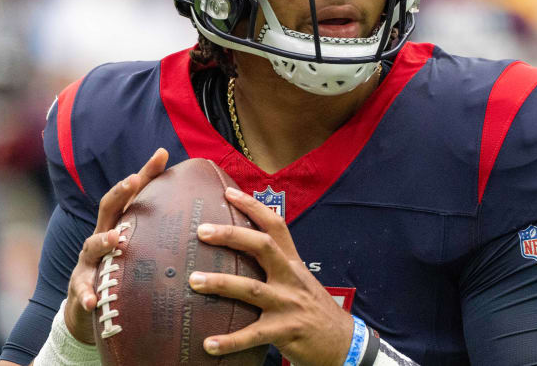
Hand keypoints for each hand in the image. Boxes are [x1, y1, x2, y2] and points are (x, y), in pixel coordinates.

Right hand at [64, 147, 168, 343]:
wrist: (90, 304)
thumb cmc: (121, 269)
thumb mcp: (140, 247)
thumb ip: (162, 231)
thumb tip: (202, 215)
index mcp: (120, 224)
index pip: (133, 194)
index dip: (146, 173)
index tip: (162, 154)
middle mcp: (102, 235)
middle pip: (108, 208)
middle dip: (120, 192)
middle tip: (133, 180)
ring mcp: (89, 260)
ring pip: (92, 245)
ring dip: (103, 240)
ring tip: (115, 238)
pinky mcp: (81, 286)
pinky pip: (81, 290)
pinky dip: (86, 294)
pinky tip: (93, 300)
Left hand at [190, 187, 352, 365]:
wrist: (343, 341)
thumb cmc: (315, 310)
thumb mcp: (300, 281)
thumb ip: (276, 268)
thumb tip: (240, 257)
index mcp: (293, 263)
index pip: (275, 225)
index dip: (253, 206)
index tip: (228, 192)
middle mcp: (290, 278)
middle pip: (262, 247)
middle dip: (232, 236)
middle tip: (202, 231)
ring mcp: (288, 304)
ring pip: (251, 288)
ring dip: (221, 283)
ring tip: (193, 280)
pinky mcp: (285, 331)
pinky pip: (253, 335)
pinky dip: (230, 340)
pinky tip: (209, 345)